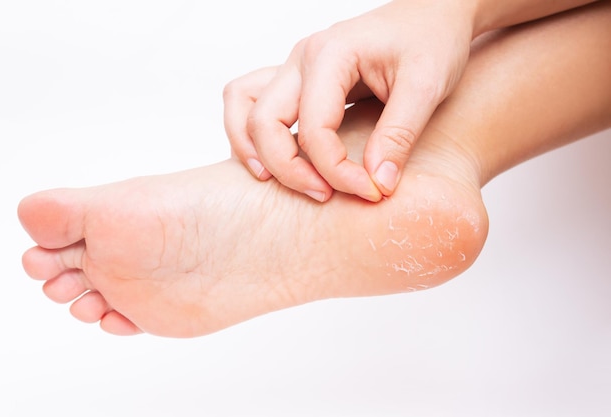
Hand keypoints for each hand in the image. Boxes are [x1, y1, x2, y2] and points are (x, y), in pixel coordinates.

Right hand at [223, 0, 474, 201]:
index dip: (337, 170)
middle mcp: (302, 58)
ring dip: (251, 148)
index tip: (370, 191)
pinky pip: (252, 101)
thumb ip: (399, 135)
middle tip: (323, 195)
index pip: (315, 128)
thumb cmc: (432, 39)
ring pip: (244, 107)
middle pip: (264, 121)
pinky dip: (252, 131)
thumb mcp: (426, 86)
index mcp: (331, 54)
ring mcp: (294, 67)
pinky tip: (276, 157)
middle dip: (287, 169)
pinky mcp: (297, 79)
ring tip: (274, 180)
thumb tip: (377, 183)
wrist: (432, 14)